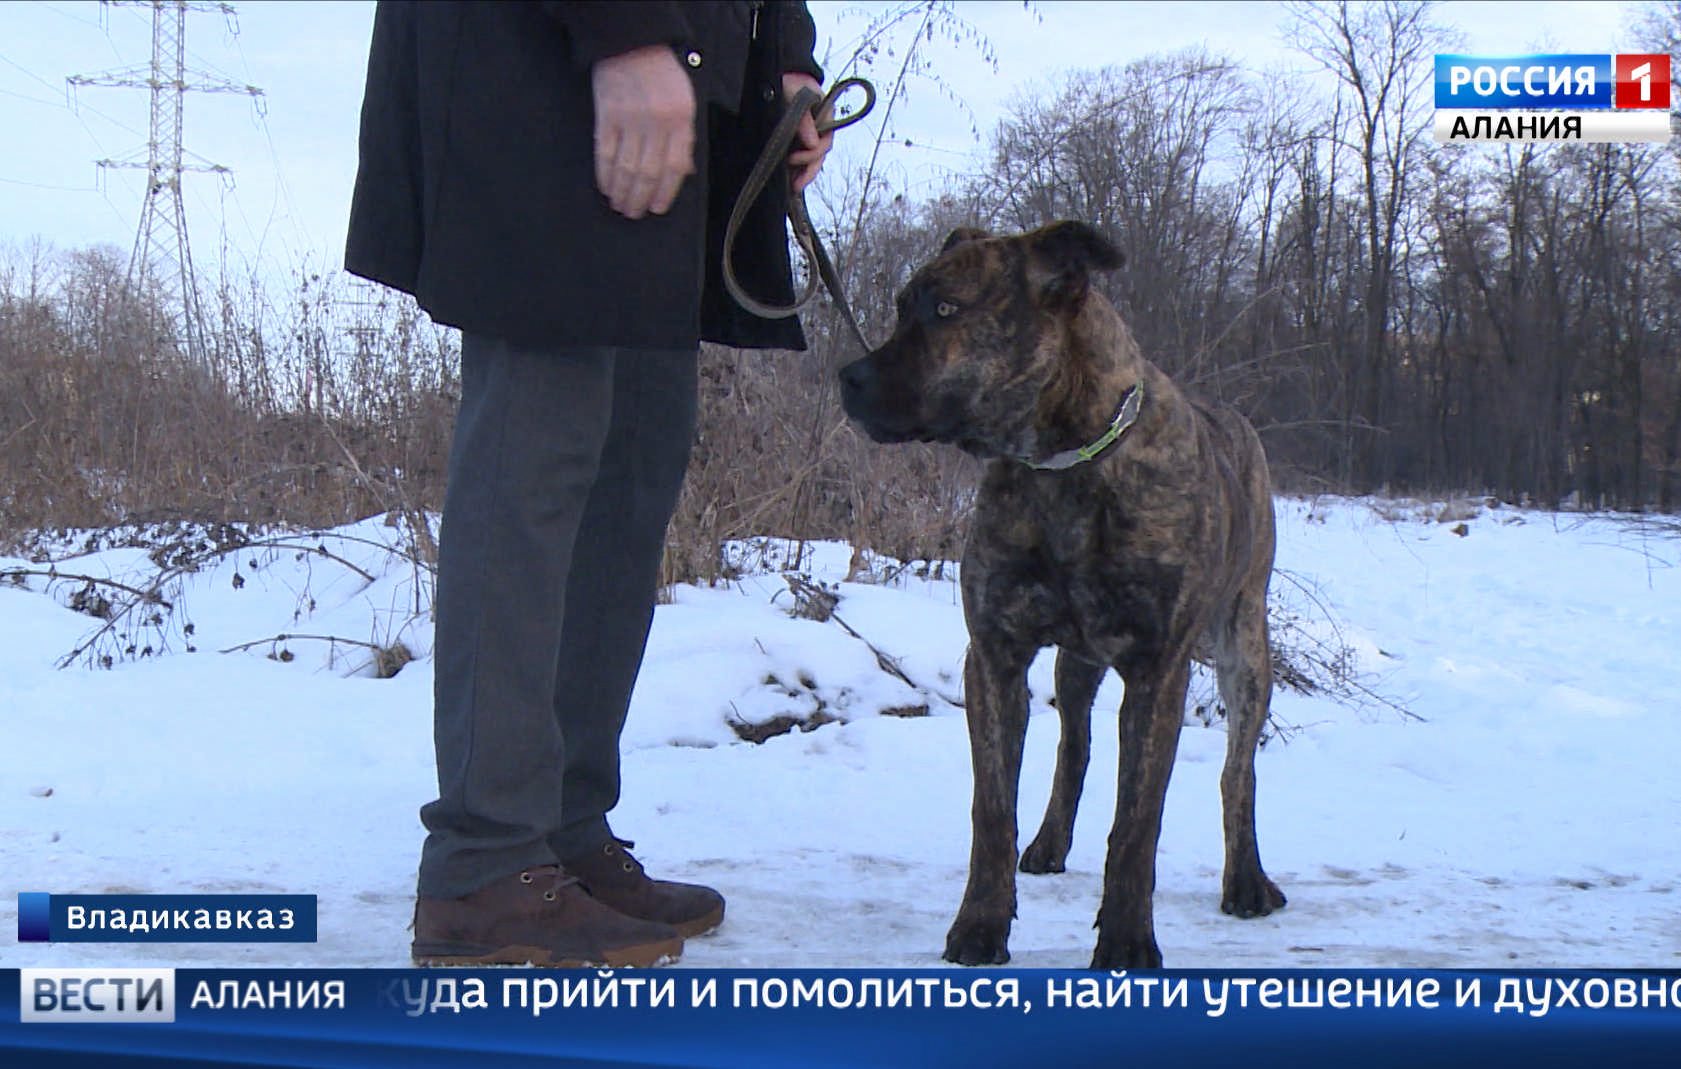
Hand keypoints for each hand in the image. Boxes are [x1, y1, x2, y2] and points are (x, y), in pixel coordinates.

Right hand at [591, 45, 696, 218]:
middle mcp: (656, 122)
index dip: (665, 192)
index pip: (674, 167)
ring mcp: (629, 120)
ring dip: (622, 191)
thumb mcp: (685, 102)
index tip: (657, 207)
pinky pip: (604, 153)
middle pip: (648, 172)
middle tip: (635, 213)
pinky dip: (604, 174)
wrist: (632, 44)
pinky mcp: (606, 116)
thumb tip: (682, 171)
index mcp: (680, 120)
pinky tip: (605, 186)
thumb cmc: (661, 74)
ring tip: (620, 205)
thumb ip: (684, 137)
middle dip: (640, 198)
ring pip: (625, 167)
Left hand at [782, 72, 832, 192]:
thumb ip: (803, 119)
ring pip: (814, 157)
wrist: (779, 71)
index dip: (811, 154)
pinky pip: (804, 155)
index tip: (793, 158)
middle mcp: (822, 124)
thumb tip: (812, 143)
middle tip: (795, 183)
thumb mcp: (793, 92)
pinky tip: (791, 178)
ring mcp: (812, 131)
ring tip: (794, 186)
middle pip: (821, 153)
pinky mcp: (800, 136)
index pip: (825, 141)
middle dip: (809, 169)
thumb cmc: (787, 78)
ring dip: (805, 173)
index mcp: (826, 113)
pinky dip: (799, 167)